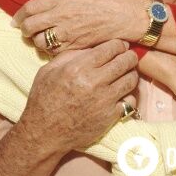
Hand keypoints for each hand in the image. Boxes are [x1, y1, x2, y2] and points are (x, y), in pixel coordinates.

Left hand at [13, 0, 147, 53]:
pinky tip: (54, 45)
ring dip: (36, 40)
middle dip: (24, 29)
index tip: (15, 20)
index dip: (19, 15)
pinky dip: (51, 50)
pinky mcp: (77, 46)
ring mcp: (69, 33)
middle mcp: (61, 17)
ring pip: (41, 42)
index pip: (30, 8)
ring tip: (38, 38)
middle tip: (25, 30)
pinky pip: (56, 52)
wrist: (128, 16)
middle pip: (31, 27)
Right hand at [18, 40, 139, 153]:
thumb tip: (92, 47)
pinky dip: (128, 96)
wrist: (44, 131)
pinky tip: (121, 94)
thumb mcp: (48, 70)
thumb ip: (70, 56)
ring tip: (126, 74)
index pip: (111, 48)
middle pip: (126, 62)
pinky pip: (130, 101)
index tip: (120, 46)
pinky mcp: (110, 116)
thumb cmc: (43, 99)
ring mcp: (104, 100)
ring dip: (131, 74)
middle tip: (128, 57)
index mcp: (78, 67)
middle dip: (130, 57)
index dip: (119, 44)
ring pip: (132, 80)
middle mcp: (93, 82)